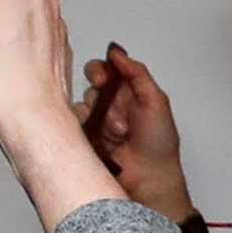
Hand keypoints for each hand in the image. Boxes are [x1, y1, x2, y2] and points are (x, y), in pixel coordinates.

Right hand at [75, 44, 199, 228]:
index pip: (108, 69)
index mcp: (129, 93)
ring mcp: (97, 122)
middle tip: (104, 96)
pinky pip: (73, 123)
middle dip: (98, 87)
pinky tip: (99, 136)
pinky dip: (83, 125)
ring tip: (116, 132)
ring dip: (98, 113)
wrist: (149, 179)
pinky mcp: (84, 138)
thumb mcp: (156, 102)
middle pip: (91, 82)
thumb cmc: (158, 146)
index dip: (103, 68)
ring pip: (82, 102)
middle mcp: (112, 105)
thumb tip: (118, 53)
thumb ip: (138, 73)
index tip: (105, 76)